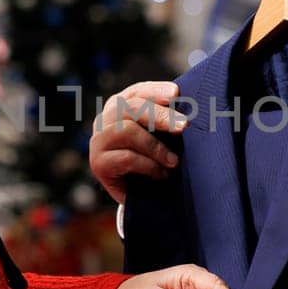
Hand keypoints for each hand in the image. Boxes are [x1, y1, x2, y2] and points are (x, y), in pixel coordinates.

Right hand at [90, 81, 186, 203]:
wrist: (139, 197)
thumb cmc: (153, 159)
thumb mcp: (159, 135)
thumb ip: (166, 120)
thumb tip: (189, 109)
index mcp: (121, 105)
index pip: (137, 92)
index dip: (156, 91)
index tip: (176, 93)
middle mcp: (105, 119)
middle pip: (131, 107)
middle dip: (160, 116)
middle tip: (183, 126)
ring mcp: (99, 140)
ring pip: (127, 131)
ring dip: (156, 147)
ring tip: (174, 161)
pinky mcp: (98, 163)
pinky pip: (126, 158)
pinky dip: (149, 165)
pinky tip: (161, 174)